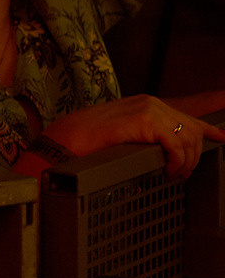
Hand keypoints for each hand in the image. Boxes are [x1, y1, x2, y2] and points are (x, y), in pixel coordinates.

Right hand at [45, 96, 222, 179]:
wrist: (68, 139)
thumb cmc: (91, 141)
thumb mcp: (127, 136)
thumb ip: (149, 139)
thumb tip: (169, 155)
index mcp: (146, 105)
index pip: (187, 116)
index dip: (208, 129)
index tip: (221, 136)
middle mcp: (151, 103)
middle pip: (193, 130)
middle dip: (195, 156)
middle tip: (182, 173)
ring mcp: (149, 109)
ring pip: (189, 139)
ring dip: (186, 162)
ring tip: (173, 174)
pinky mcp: (145, 119)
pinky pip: (177, 145)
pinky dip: (178, 162)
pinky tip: (168, 170)